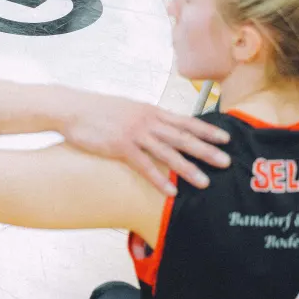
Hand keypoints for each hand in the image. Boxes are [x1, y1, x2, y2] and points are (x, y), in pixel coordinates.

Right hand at [57, 94, 231, 194]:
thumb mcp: (128, 109)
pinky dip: (159, 178)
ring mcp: (135, 133)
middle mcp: (147, 121)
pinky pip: (144, 165)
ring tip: (205, 181)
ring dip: (188, 168)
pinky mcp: (120, 146)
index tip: (226, 138)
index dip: (207, 129)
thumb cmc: (98, 110)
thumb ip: (146, 118)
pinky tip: (171, 190)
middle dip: (207, 150)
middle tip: (227, 161)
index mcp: (151, 111)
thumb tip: (161, 127)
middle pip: (183, 137)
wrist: (72, 108)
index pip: (185, 121)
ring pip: (168, 152)